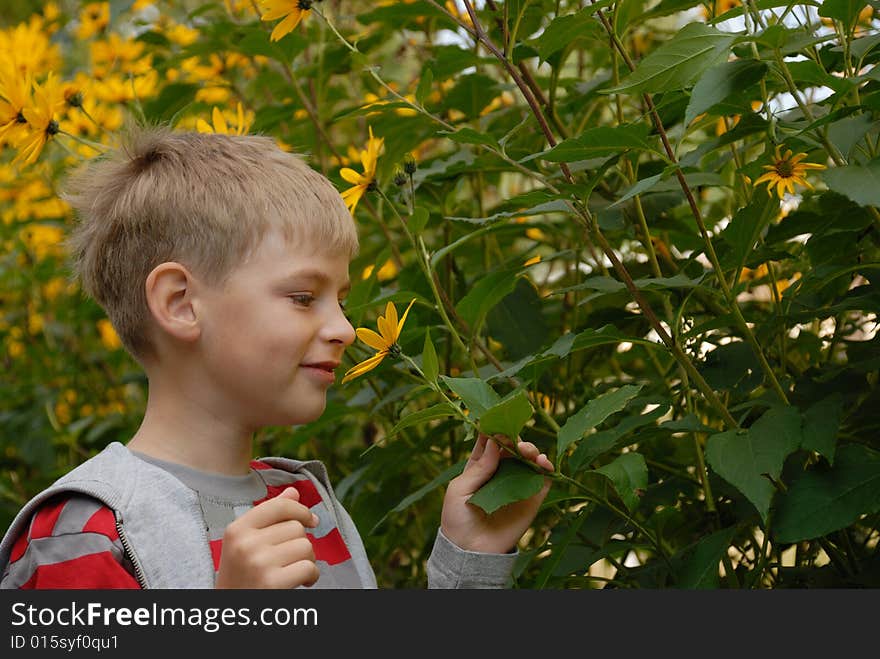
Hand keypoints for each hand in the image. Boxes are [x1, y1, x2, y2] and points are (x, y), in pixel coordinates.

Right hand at [215, 486, 319, 588]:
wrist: (232, 611)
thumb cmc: (242, 576)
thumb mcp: (246, 543)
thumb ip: (270, 517)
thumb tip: (293, 492)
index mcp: (237, 529)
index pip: (279, 505)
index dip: (301, 510)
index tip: (310, 520)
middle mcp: (245, 543)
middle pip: (296, 527)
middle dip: (301, 543)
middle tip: (291, 559)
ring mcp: (258, 562)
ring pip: (306, 546)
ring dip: (308, 560)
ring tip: (294, 570)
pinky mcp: (271, 582)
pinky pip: (309, 567)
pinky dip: (312, 576)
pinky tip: (302, 581)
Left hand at [440, 433, 552, 554]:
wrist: (470, 552)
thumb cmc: (457, 519)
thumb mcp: (459, 490)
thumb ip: (478, 467)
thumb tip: (496, 443)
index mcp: (479, 466)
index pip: (489, 442)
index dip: (494, 429)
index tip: (498, 419)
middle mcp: (500, 472)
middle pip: (512, 447)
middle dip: (515, 438)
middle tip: (516, 441)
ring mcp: (517, 484)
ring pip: (529, 459)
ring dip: (531, 450)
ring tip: (528, 452)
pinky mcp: (532, 498)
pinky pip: (543, 479)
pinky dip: (546, 467)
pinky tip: (543, 463)